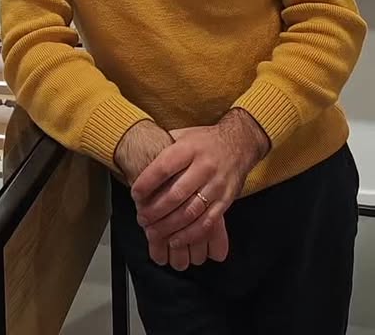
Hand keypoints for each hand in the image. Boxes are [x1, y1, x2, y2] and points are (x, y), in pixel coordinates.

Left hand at [132, 109, 268, 249]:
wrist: (240, 142)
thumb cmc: (205, 140)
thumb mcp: (184, 134)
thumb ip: (164, 146)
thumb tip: (138, 156)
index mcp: (190, 148)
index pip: (164, 167)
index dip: (147, 183)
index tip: (135, 194)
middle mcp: (204, 166)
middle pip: (176, 194)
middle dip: (155, 210)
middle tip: (142, 218)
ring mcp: (217, 185)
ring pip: (191, 212)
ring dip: (169, 226)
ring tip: (153, 232)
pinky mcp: (226, 200)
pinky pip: (207, 222)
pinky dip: (190, 235)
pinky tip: (175, 240)